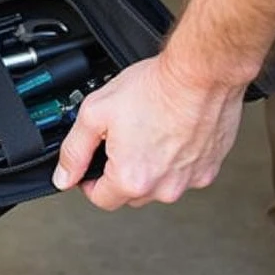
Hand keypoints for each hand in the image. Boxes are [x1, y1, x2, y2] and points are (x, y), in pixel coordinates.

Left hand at [53, 56, 243, 208]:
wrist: (202, 74)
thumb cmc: (155, 89)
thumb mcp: (95, 114)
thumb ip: (74, 151)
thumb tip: (64, 177)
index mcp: (132, 179)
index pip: (100, 199)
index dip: (89, 181)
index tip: (91, 166)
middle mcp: (165, 187)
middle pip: (130, 195)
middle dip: (119, 174)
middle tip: (120, 141)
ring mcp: (191, 179)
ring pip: (158, 186)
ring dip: (148, 168)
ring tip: (147, 133)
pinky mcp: (210, 168)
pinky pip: (183, 174)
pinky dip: (174, 161)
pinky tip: (170, 134)